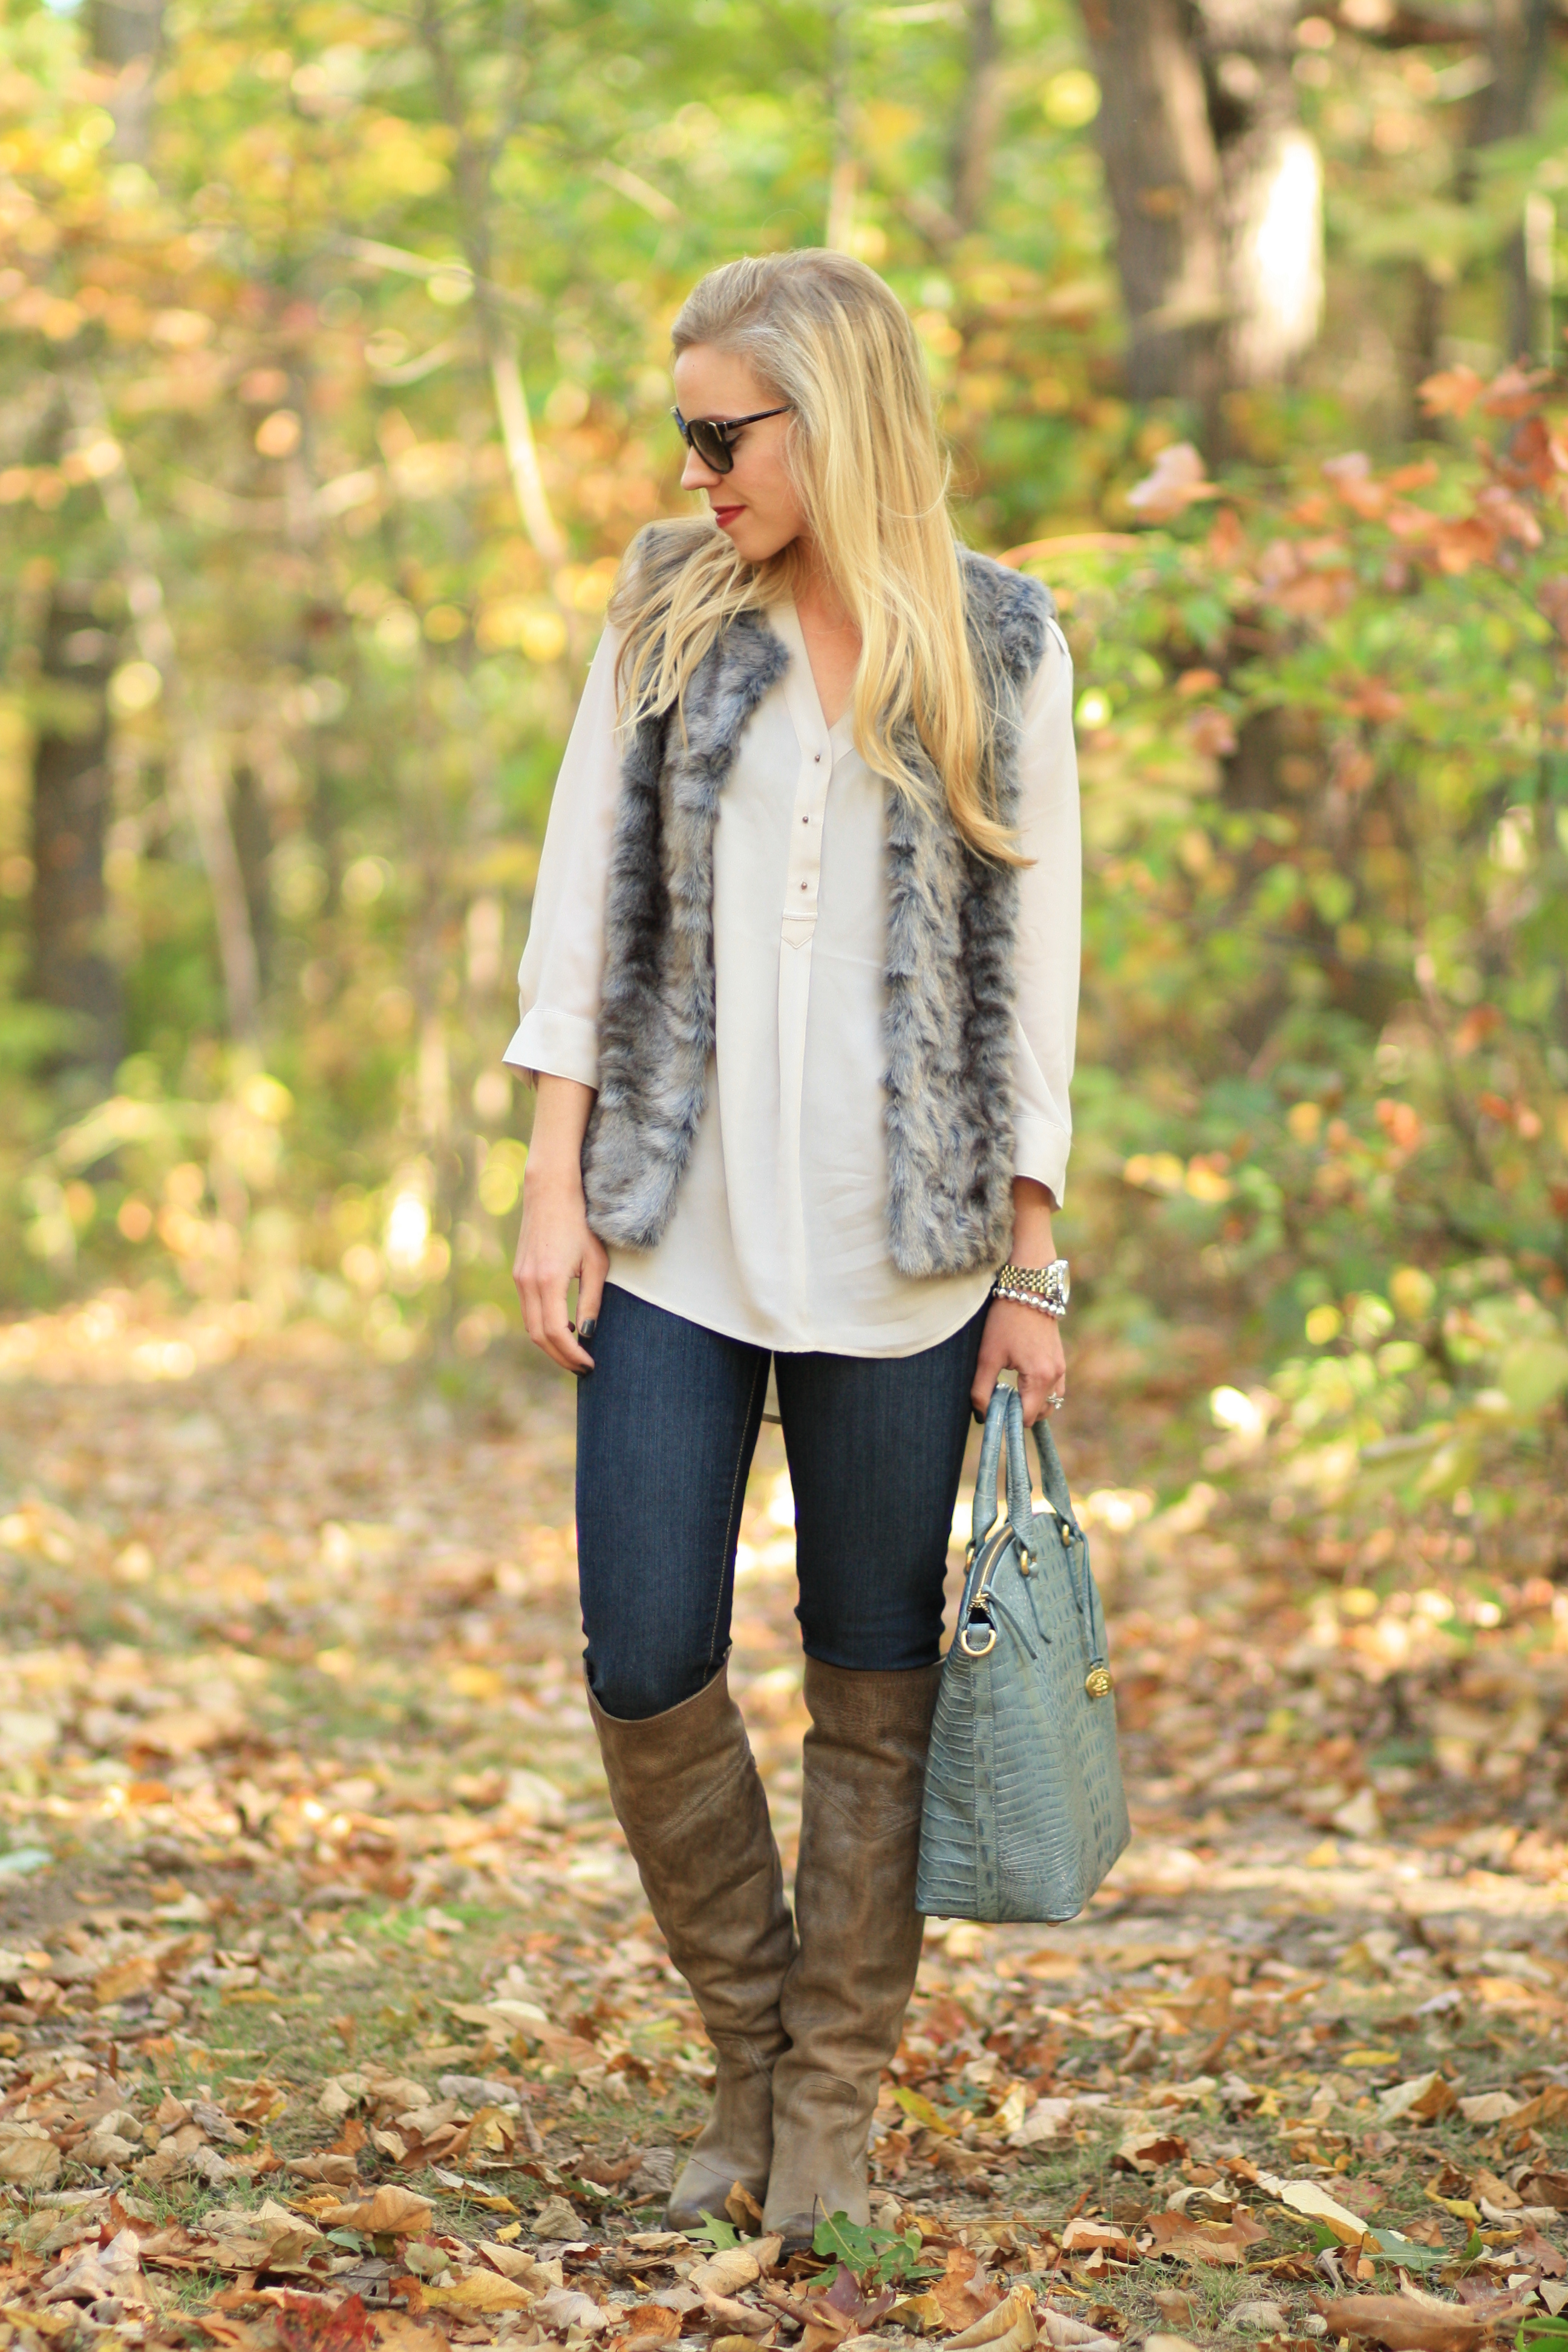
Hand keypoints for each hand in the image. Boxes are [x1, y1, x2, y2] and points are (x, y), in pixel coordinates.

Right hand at [513, 1170, 607, 1372]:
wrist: (550, 1192)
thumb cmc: (580, 1223)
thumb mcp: (595, 1263)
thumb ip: (591, 1300)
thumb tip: (587, 1333)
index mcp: (547, 1281)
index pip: (555, 1332)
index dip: (572, 1354)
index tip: (590, 1364)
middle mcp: (527, 1283)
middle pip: (538, 1336)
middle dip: (560, 1356)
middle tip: (583, 1367)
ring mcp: (520, 1279)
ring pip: (531, 1325)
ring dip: (551, 1343)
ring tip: (576, 1351)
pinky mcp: (519, 1274)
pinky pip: (529, 1310)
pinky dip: (544, 1326)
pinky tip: (565, 1326)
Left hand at [971, 1297, 1065, 1425]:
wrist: (1028, 1288)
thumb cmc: (1005, 1321)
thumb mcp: (987, 1357)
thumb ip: (981, 1390)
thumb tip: (982, 1415)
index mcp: (1040, 1378)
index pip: (1027, 1418)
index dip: (1008, 1419)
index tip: (992, 1409)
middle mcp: (1056, 1376)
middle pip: (1041, 1413)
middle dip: (1020, 1412)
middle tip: (999, 1398)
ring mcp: (1061, 1367)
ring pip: (1050, 1401)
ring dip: (1031, 1403)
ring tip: (1009, 1390)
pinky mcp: (1060, 1359)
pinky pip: (1054, 1387)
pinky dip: (1039, 1391)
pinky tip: (1020, 1380)